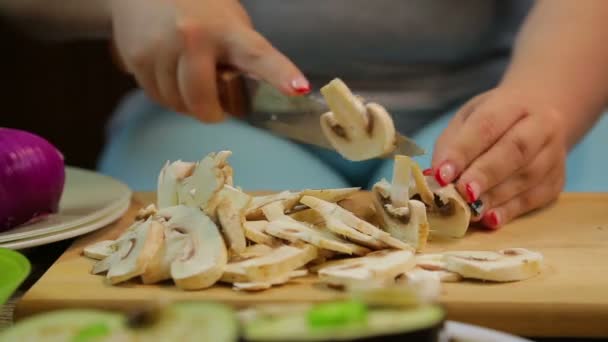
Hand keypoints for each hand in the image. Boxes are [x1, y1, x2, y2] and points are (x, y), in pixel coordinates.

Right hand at [109, 0, 308, 121]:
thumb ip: (239, 54)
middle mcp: (193, 37)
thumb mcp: (228, 22)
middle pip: (201, 101)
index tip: (300, 89)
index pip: (258, 55)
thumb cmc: (197, 9)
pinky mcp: (136, 58)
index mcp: (226, 30)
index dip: (280, 74)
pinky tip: (168, 73)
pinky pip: (156, 96)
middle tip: (216, 110)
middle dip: (210, 113)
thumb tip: (245, 93)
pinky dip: (166, 94)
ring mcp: (161, 48)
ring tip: (188, 78)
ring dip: (185, 103)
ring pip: (176, 103)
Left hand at [430, 87, 566, 228]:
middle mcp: (542, 126)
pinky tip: (490, 220)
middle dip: (484, 174)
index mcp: (514, 103)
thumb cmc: (494, 120)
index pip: (487, 125)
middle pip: (515, 150)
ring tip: (470, 211)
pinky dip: (510, 211)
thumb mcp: (467, 119)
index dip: (463, 151)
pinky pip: (534, 198)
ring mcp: (554, 154)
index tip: (441, 174)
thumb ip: (451, 145)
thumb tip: (436, 177)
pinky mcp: (557, 181)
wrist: (540, 115)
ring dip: (495, 197)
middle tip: (461, 193)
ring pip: (527, 177)